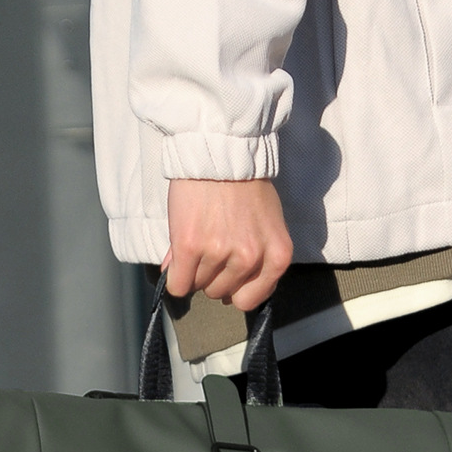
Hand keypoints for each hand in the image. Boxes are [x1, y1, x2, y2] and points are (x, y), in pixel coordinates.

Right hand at [163, 178, 292, 310]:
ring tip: (198, 239)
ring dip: (193, 270)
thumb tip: (216, 283)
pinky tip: (178, 256)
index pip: (249, 300)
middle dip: (212, 275)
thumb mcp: (263, 223)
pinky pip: (178, 285)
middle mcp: (252, 258)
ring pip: (199, 286)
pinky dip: (174, 276)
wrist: (220, 150)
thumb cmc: (244, 184)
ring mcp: (221, 253)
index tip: (226, 275)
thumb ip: (247, 257)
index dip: (233, 289)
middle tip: (209, 246)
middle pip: (221, 293)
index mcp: (276, 257)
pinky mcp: (191, 246)